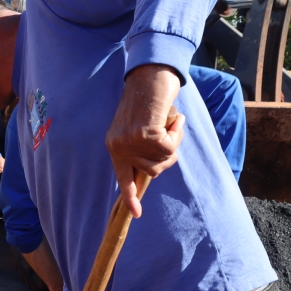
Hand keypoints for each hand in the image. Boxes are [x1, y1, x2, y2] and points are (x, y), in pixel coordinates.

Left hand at [105, 64, 184, 217]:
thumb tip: (152, 170)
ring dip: (172, 142)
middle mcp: (118, 146)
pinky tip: (172, 119)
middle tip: (168, 133)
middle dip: (166, 156)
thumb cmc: (148, 101)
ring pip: (163, 160)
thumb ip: (141, 148)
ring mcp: (130, 142)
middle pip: (152, 171)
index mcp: (114, 146)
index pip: (122, 178)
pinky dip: (176, 133)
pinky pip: (170, 147)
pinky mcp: (144, 136)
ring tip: (168, 123)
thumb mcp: (137, 127)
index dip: (130, 197)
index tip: (136, 214)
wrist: (149, 77)